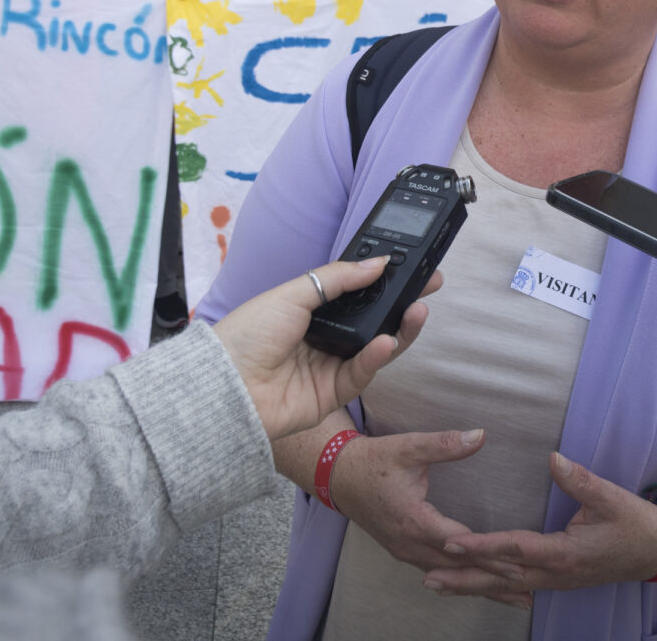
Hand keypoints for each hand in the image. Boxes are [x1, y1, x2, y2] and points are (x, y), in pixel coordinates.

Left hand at [213, 258, 430, 440]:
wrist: (226, 383)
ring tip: (417, 311)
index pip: (360, 295)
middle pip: (375, 321)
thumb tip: (379, 262)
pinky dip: (376, 357)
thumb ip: (339, 278)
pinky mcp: (332, 394)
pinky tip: (386, 341)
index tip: (413, 267)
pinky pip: (362, 374)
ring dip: (400, 330)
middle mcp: (325, 338)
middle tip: (430, 286)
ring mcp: (330, 367)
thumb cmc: (248, 334)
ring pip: (377, 348)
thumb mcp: (293, 293)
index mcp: (313, 311)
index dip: (386, 283)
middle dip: (403, 304)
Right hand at [331, 427, 527, 598]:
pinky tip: (476, 586)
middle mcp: (408, 543)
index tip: (516, 565)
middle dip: (491, 579)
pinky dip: (459, 580)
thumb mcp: (409, 447)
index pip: (458, 543)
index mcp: (413, 520)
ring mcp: (404, 551)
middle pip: (457, 567)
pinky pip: (435, 571)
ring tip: (510, 598)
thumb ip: (445, 444)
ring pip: (447, 575)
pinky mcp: (402, 550)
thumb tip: (480, 435)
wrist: (339, 476)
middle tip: (525, 591)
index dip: (488, 555)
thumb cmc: (374, 460)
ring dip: (478, 585)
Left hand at [426, 452, 656, 600]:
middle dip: (464, 577)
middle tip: (428, 575)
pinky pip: (517, 586)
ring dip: (471, 586)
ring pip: (506, 586)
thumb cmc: (635, 524)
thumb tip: (554, 458)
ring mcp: (556, 581)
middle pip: (501, 577)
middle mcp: (555, 573)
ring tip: (436, 585)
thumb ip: (581, 480)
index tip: (452, 543)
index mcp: (564, 552)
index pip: (515, 549)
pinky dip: (491, 587)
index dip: (482, 546)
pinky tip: (473, 588)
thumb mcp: (611, 498)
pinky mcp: (557, 580)